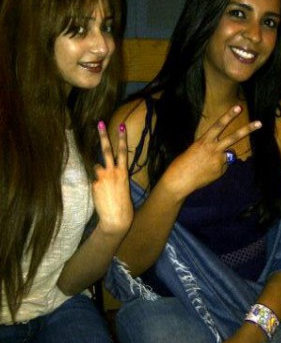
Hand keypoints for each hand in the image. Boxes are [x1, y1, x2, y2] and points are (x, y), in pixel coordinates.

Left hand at [92, 121, 132, 235]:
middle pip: (106, 150)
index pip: (123, 152)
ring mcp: (102, 177)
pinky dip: (96, 185)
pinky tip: (100, 196)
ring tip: (104, 186)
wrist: (116, 219)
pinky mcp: (94, 184)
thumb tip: (111, 172)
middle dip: (103, 135)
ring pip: (96, 167)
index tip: (121, 126)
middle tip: (99, 123)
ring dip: (98, 173)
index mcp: (124, 173)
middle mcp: (113, 172)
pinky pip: (93, 181)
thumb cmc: (124, 206)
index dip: (122, 138)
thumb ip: (118, 177)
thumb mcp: (125, 188)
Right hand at [162, 105, 261, 198]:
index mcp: (204, 140)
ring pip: (230, 154)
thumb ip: (211, 147)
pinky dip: (218, 168)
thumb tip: (227, 153)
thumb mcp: (196, 149)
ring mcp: (218, 160)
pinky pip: (224, 166)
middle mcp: (213, 149)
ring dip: (223, 156)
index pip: (219, 125)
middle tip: (259, 123)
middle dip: (247, 129)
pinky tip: (208, 171)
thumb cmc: (184, 163)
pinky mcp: (220, 171)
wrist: (180, 179)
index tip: (238, 107)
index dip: (229, 115)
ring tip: (207, 162)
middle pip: (234, 137)